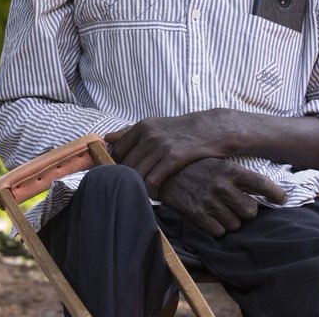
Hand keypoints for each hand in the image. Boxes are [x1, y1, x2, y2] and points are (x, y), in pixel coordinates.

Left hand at [106, 110, 233, 196]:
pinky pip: (153, 180)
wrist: (212, 128)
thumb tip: (106, 138)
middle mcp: (149, 135)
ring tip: (143, 193)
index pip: (117, 150)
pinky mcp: (174, 158)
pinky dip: (151, 191)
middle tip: (132, 188)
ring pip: (137, 174)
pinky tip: (155, 194)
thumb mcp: (155, 125)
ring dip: (139, 187)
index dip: (115, 166)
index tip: (121, 176)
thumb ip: (129, 132)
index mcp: (142, 126)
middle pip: (126, 164)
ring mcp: (161, 146)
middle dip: (127, 179)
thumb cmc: (182, 130)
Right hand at [157, 158, 287, 236]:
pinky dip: (217, 227)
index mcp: (229, 169)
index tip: (282, 199)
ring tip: (220, 209)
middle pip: (250, 211)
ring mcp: (209, 201)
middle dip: (246, 211)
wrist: (163, 171)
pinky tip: (210, 216)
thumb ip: (236, 174)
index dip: (276, 194)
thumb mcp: (217, 160)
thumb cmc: (194, 166)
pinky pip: (219, 231)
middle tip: (238, 205)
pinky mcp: (197, 214)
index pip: (261, 184)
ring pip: (235, 224)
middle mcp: (222, 186)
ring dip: (231, 220)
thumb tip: (261, 187)